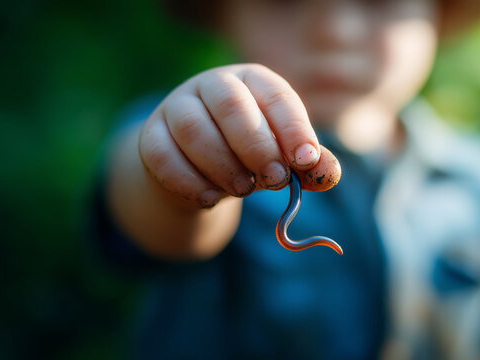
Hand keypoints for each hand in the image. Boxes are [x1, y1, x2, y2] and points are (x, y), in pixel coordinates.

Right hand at [138, 64, 339, 208]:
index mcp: (253, 81)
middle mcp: (214, 85)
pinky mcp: (151, 135)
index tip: (307, 160)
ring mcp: (177, 106)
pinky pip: (162, 155)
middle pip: (232, 105)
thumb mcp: (284, 153)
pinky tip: (211, 198)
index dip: (293, 128)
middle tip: (274, 180)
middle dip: (257, 146)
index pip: (276, 95)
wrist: (201, 167)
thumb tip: (329, 174)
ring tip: (243, 190)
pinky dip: (188, 181)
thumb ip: (309, 162)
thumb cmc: (252, 154)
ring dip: (222, 165)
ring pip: (193, 129)